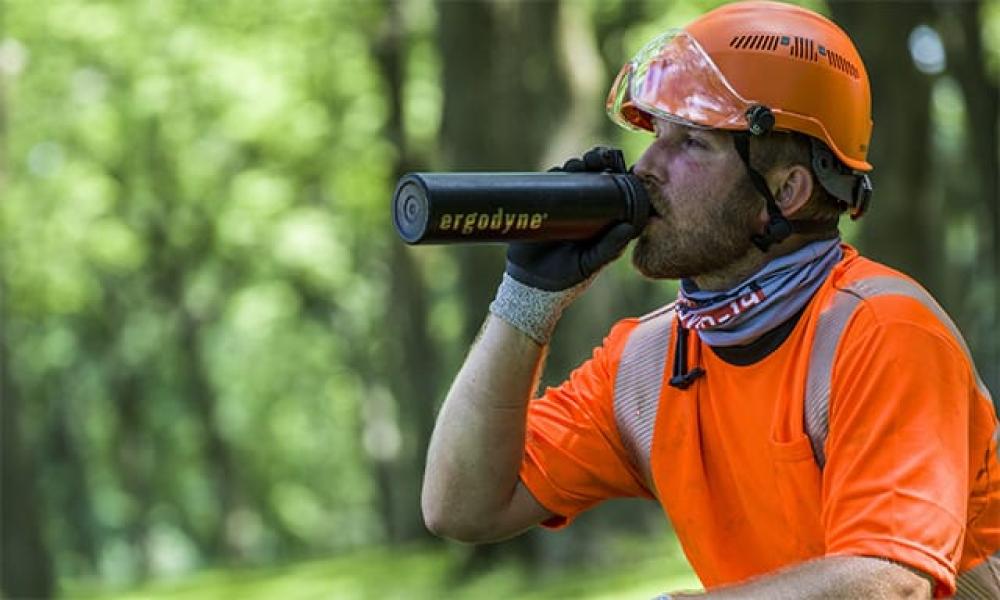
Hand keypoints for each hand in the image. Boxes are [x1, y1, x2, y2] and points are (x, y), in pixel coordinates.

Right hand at [505, 147, 639, 290]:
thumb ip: (609, 248)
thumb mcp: (591, 262)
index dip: (617, 175)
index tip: (618, 166)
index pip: (614, 191)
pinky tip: (560, 169)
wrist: (531, 283)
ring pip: (573, 177)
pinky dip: (555, 173)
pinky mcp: (543, 205)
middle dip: (596, 163)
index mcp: (603, 221)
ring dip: (578, 165)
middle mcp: (586, 210)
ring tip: (578, 165)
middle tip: (595, 159)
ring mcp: (564, 206)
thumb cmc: (567, 277)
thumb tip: (629, 227)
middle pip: (594, 178)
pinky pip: (550, 184)